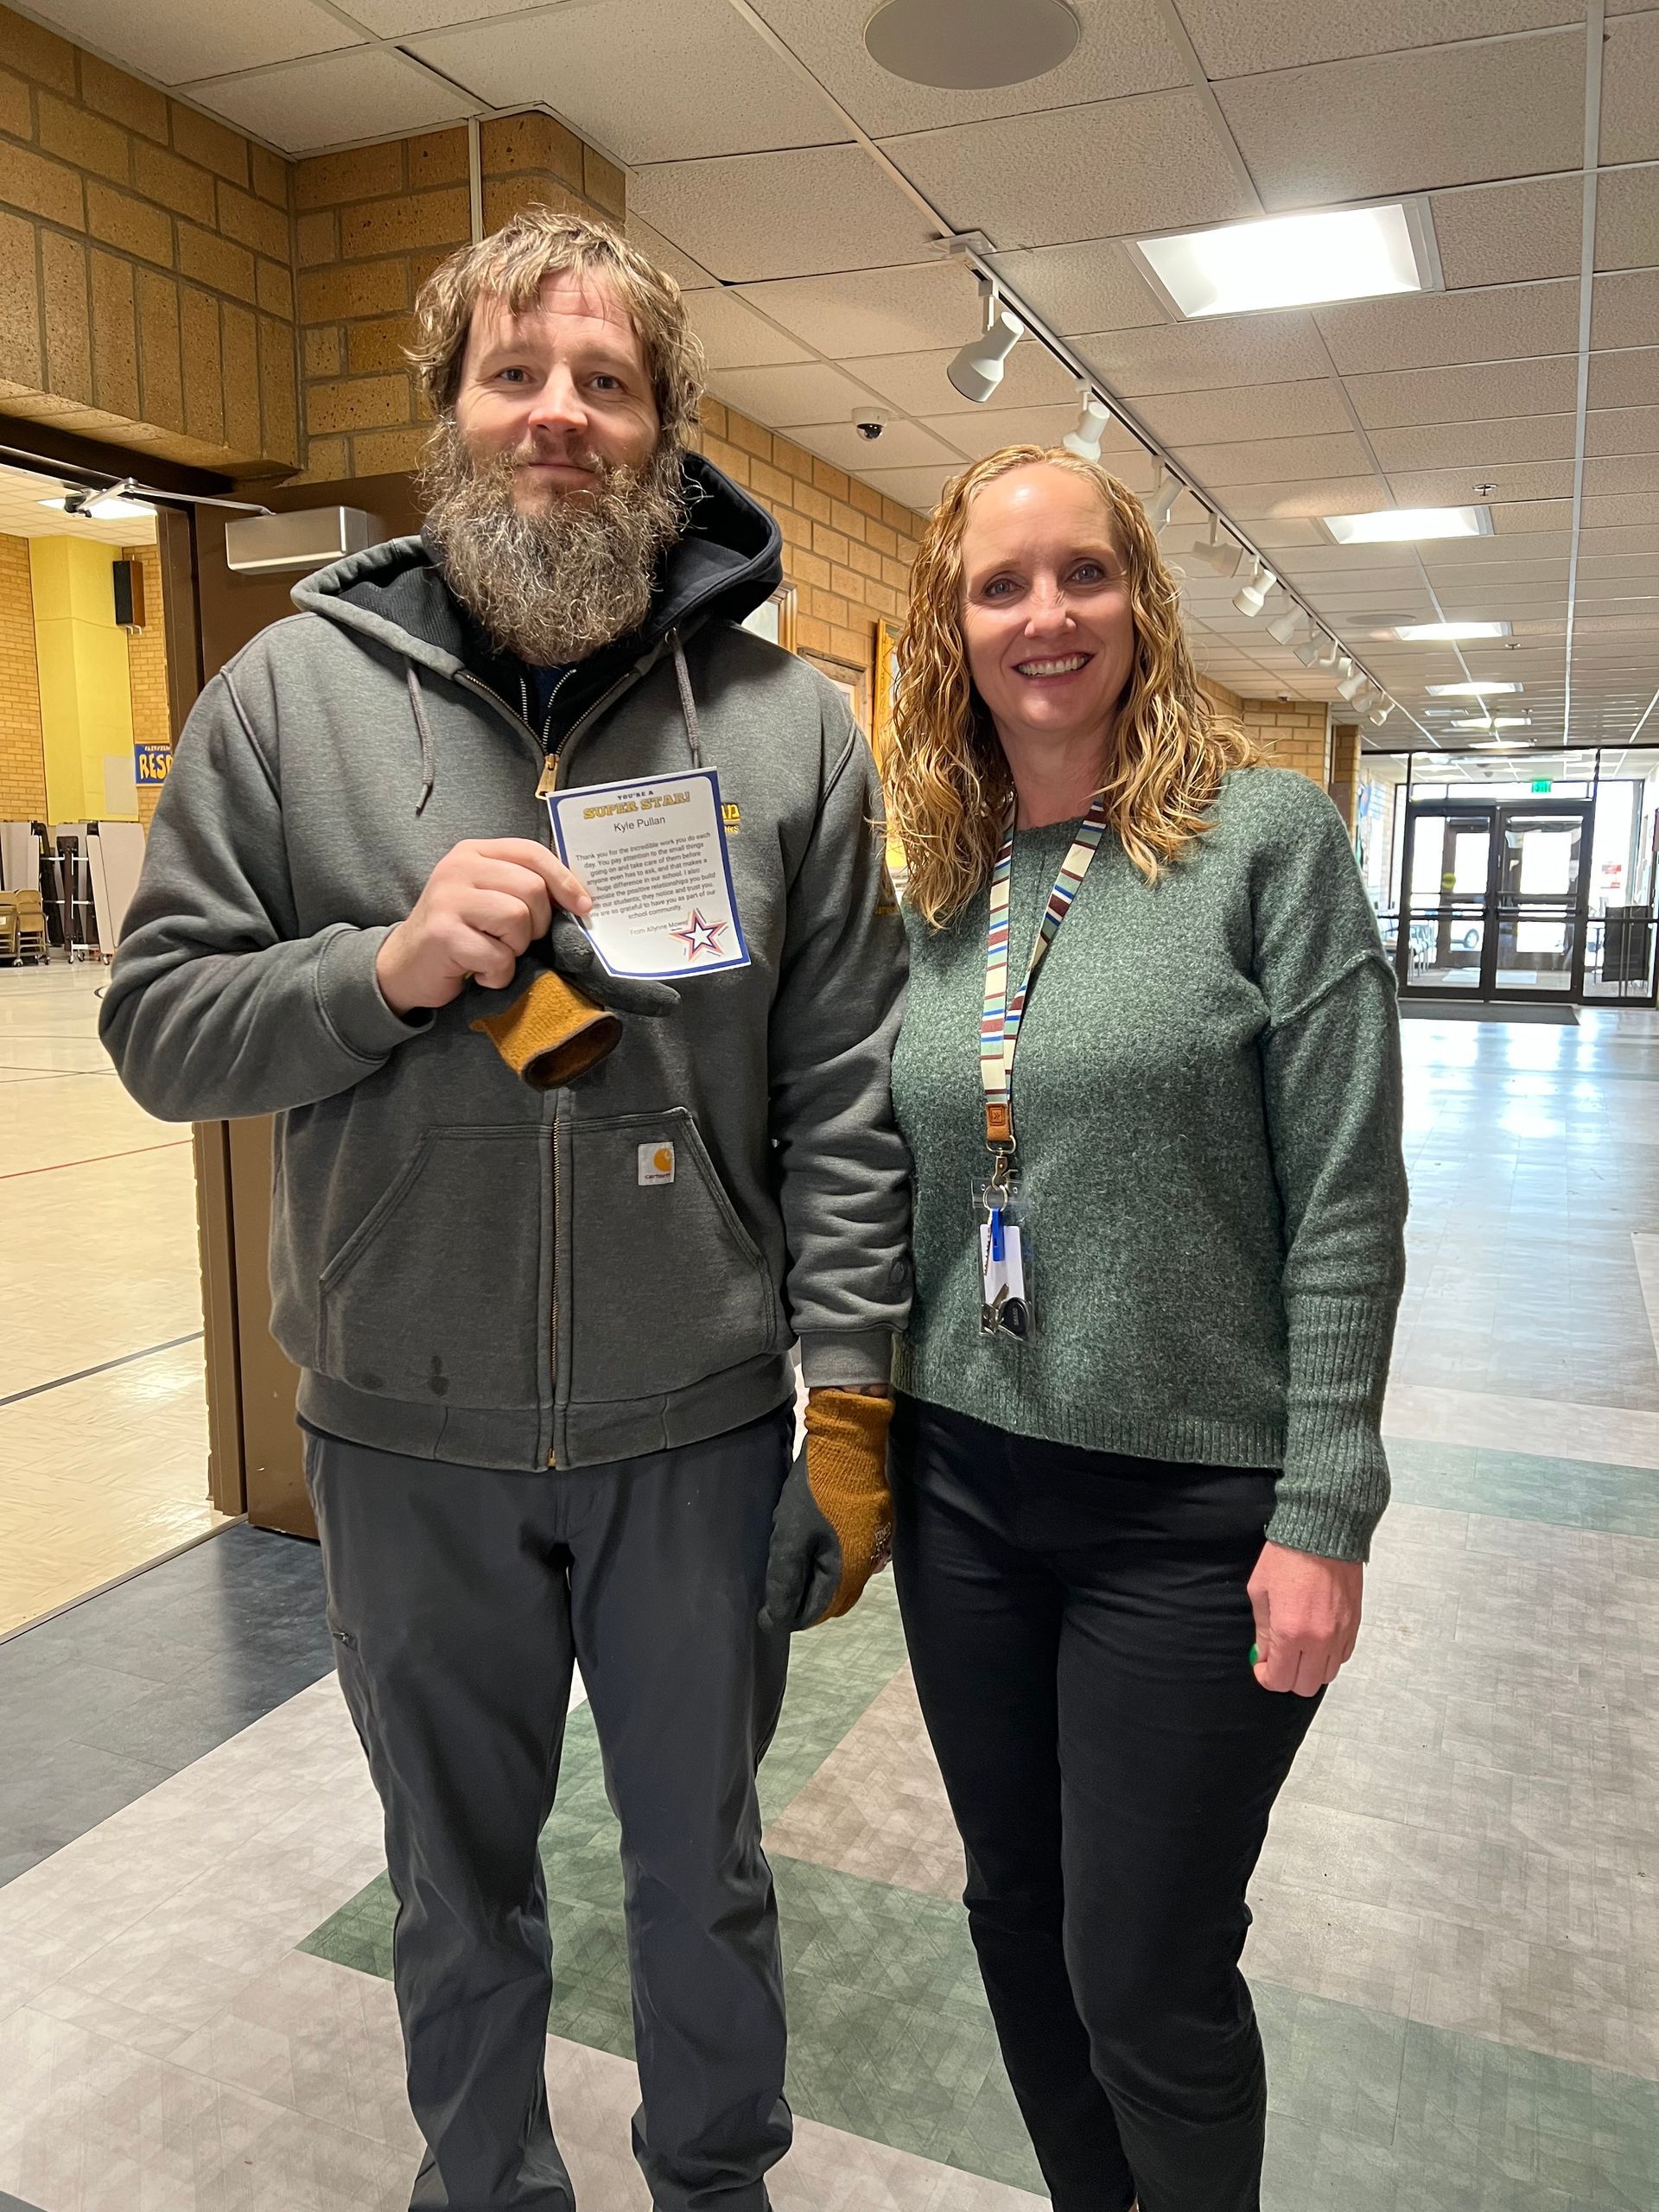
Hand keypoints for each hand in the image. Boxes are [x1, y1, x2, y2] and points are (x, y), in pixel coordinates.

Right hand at [377, 839, 590, 1013]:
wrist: (405, 965)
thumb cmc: (459, 932)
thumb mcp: (487, 896)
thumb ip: (522, 887)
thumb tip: (579, 898)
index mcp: (474, 852)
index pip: (531, 852)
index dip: (564, 880)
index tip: (582, 906)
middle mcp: (458, 869)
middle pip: (531, 889)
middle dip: (537, 924)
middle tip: (516, 941)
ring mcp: (447, 900)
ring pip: (517, 920)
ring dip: (515, 949)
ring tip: (494, 953)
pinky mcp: (442, 934)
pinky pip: (497, 956)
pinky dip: (498, 973)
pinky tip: (479, 971)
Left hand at [761, 1389, 893, 1632]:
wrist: (848, 1443)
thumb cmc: (814, 1490)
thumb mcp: (789, 1536)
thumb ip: (784, 1581)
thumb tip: (773, 1622)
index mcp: (846, 1573)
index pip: (816, 1613)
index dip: (789, 1615)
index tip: (766, 1606)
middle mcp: (867, 1567)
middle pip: (834, 1602)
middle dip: (806, 1602)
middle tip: (779, 1588)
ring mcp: (877, 1547)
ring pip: (846, 1582)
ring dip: (821, 1583)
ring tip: (795, 1568)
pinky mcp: (879, 1530)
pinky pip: (856, 1562)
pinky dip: (835, 1566)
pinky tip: (818, 1550)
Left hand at [1247, 1540, 1361, 1696]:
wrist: (1323, 1532)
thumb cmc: (1288, 1556)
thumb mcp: (1260, 1591)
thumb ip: (1262, 1629)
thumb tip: (1264, 1654)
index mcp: (1290, 1632)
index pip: (1280, 1679)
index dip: (1266, 1677)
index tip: (1261, 1666)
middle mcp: (1319, 1640)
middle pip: (1305, 1686)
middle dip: (1287, 1678)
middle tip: (1277, 1660)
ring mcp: (1340, 1634)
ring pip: (1327, 1675)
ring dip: (1310, 1669)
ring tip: (1297, 1649)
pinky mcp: (1354, 1625)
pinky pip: (1343, 1657)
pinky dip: (1329, 1657)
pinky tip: (1316, 1640)